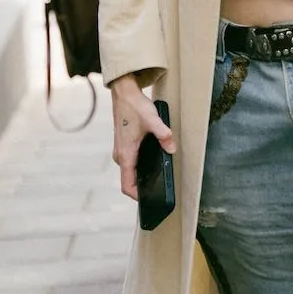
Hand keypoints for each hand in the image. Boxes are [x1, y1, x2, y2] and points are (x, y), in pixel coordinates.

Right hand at [110, 73, 174, 200]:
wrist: (124, 92)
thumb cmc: (135, 106)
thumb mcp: (153, 120)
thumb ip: (163, 135)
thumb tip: (172, 148)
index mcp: (125, 154)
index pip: (126, 185)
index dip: (136, 196)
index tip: (148, 200)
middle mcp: (120, 155)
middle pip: (128, 181)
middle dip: (141, 188)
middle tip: (157, 191)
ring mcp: (120, 151)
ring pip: (129, 172)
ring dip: (139, 178)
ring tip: (155, 179)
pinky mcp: (123, 145)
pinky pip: (130, 164)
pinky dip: (138, 168)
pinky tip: (151, 164)